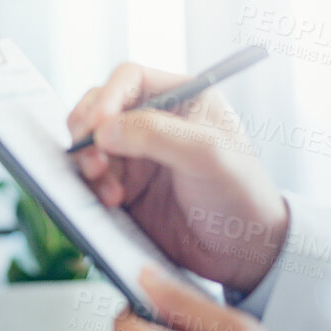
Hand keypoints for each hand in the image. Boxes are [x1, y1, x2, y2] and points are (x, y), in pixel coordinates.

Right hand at [68, 62, 288, 294]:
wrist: (242, 252)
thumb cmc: (241, 195)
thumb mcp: (207, 156)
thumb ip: (157, 135)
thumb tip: (104, 129)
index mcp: (181, 98)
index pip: (129, 78)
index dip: (107, 97)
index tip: (98, 125)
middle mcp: (155, 121)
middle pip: (100, 108)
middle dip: (88, 130)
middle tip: (91, 158)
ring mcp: (137, 155)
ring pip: (91, 144)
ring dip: (89, 162)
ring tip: (107, 188)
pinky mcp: (125, 186)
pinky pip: (93, 178)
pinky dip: (92, 186)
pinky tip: (112, 201)